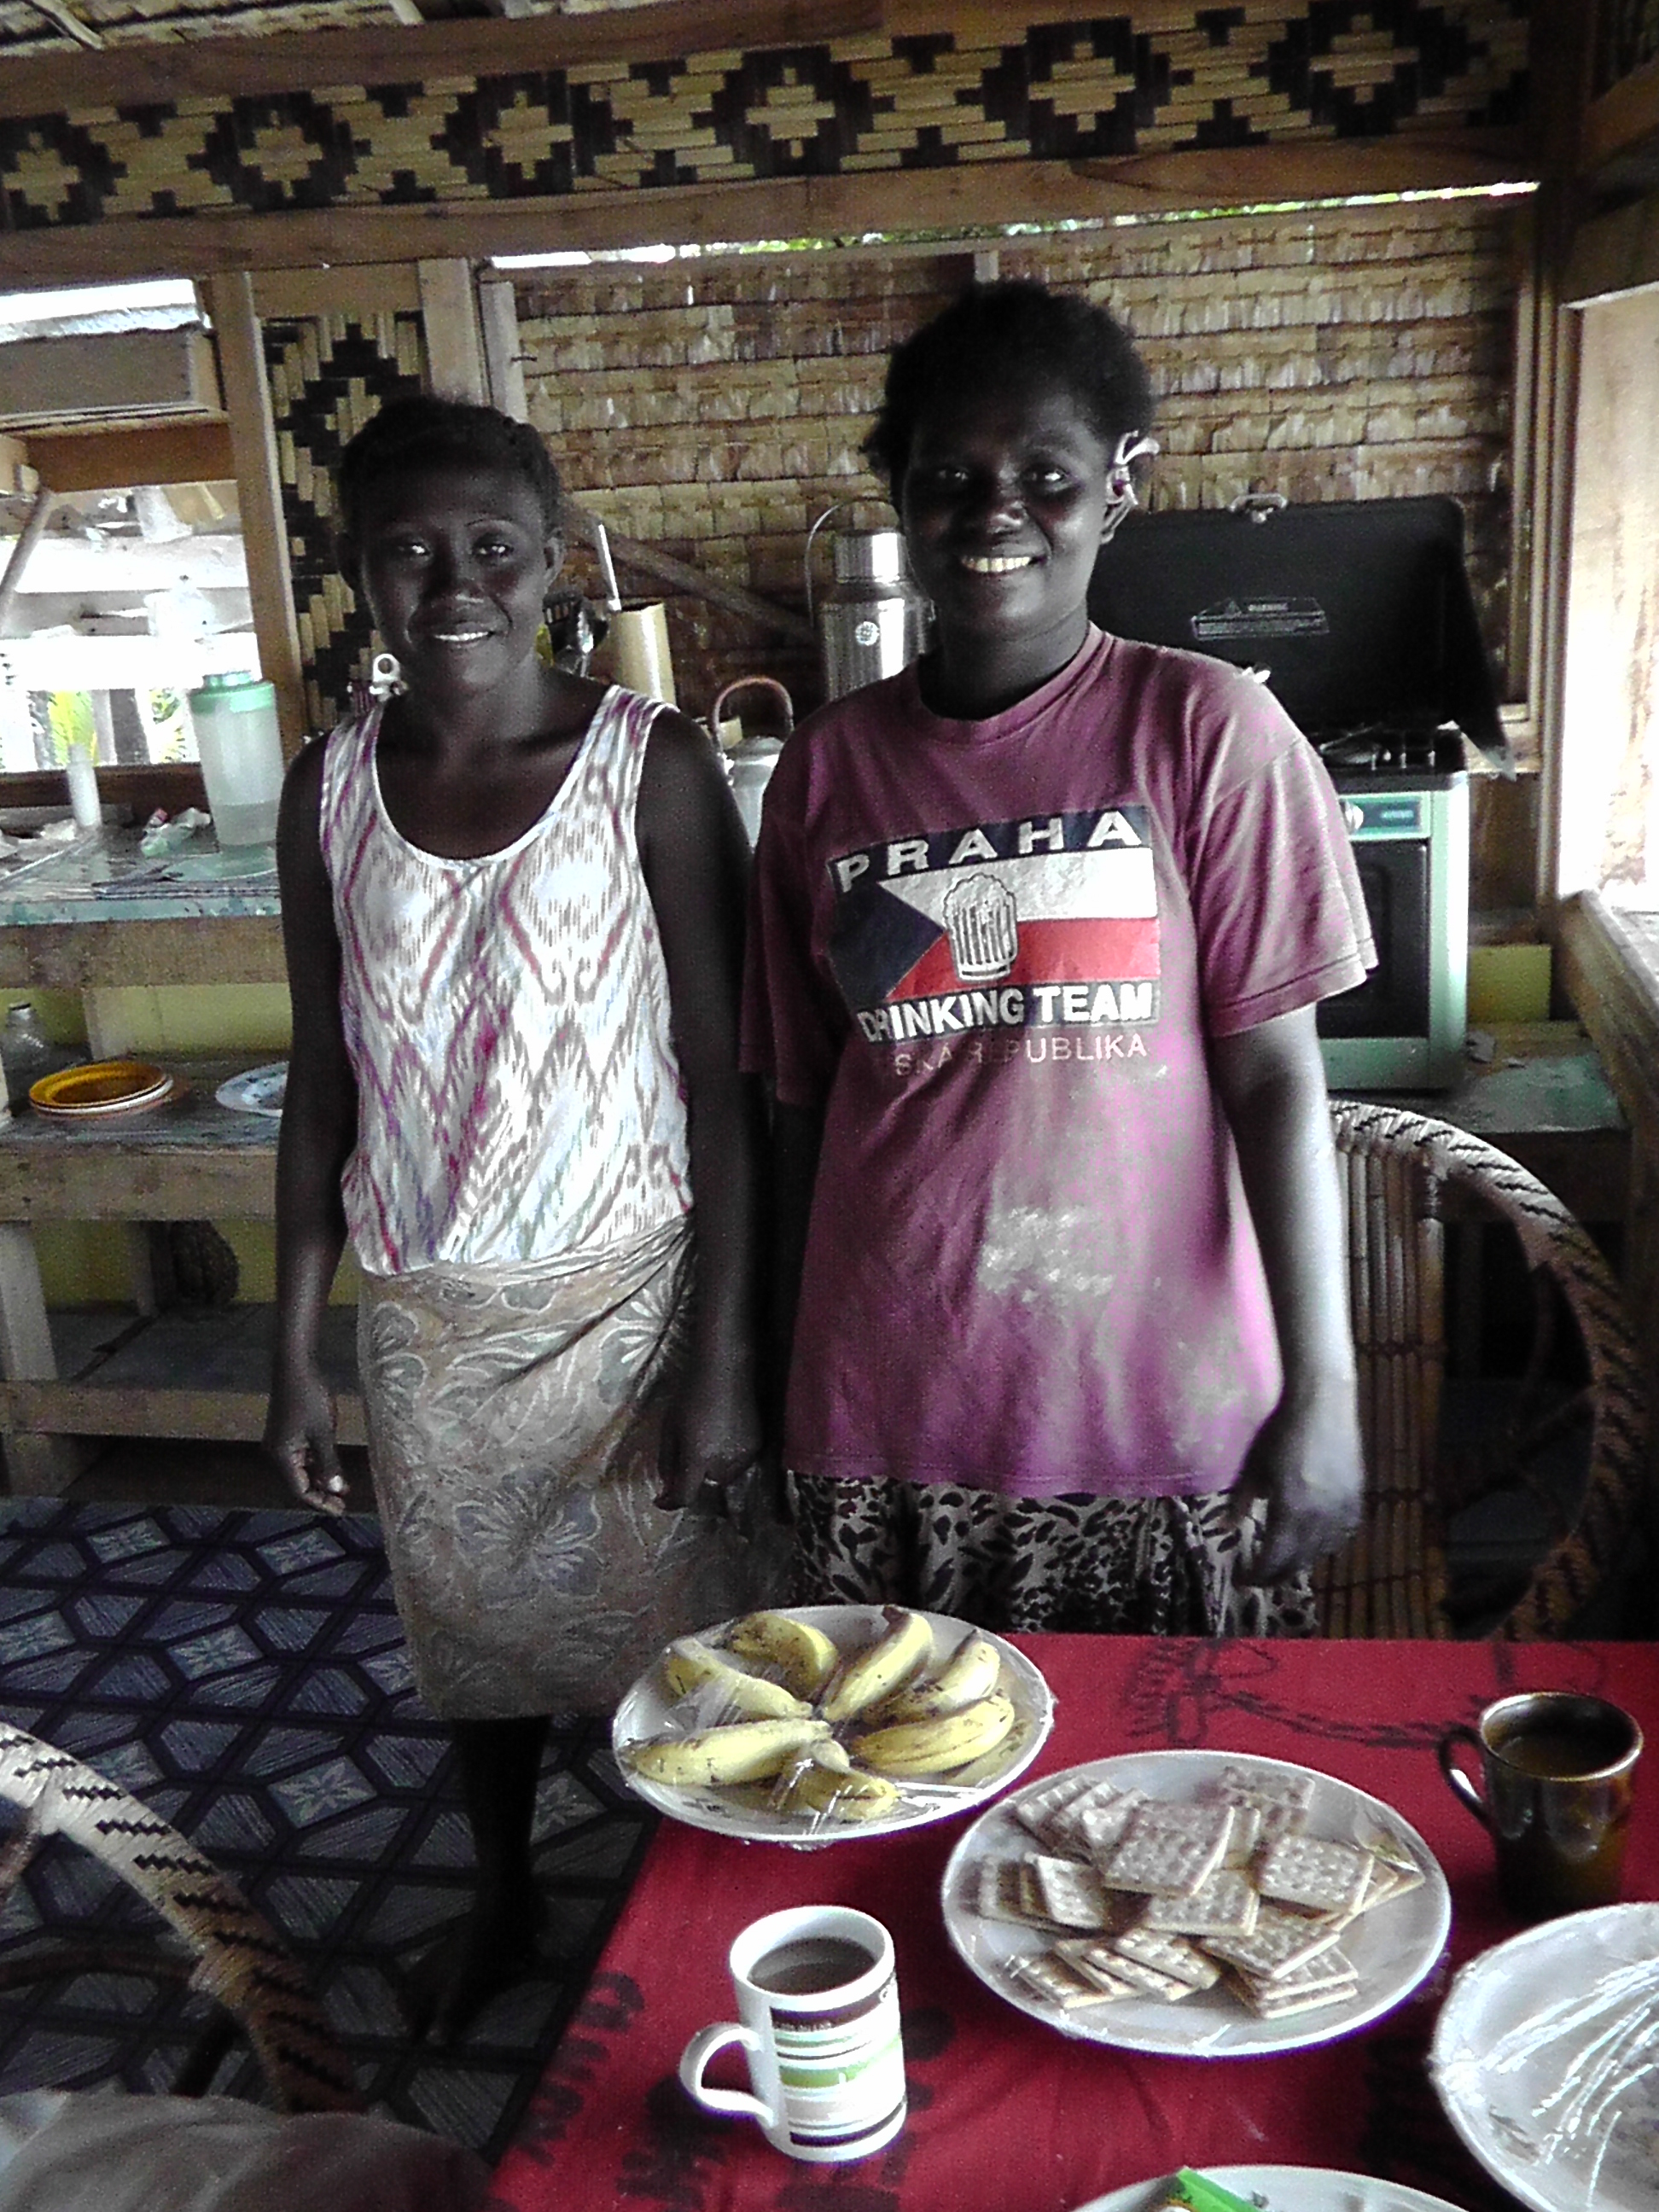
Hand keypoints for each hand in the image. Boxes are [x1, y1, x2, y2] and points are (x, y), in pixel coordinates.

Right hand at [264, 1360, 348, 1515]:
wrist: (295, 1365)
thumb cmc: (310, 1397)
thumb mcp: (324, 1433)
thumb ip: (329, 1463)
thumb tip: (335, 1490)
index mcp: (280, 1456)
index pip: (300, 1490)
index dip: (321, 1502)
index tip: (341, 1510)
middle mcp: (275, 1453)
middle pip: (299, 1481)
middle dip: (322, 1492)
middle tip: (344, 1503)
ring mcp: (280, 1443)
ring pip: (302, 1469)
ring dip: (321, 1478)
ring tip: (343, 1488)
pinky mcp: (287, 1433)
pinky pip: (302, 1455)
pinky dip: (318, 1463)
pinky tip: (333, 1467)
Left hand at [655, 1360, 761, 1524]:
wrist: (727, 1368)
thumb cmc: (690, 1393)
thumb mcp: (670, 1427)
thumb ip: (667, 1460)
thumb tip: (667, 1486)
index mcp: (698, 1458)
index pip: (685, 1496)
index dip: (670, 1502)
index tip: (661, 1500)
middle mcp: (723, 1463)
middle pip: (707, 1487)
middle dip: (695, 1480)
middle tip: (687, 1461)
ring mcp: (744, 1455)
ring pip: (725, 1477)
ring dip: (713, 1471)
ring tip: (707, 1445)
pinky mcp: (758, 1445)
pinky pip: (740, 1463)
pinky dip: (729, 1459)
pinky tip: (723, 1436)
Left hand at [1228, 1377, 1362, 1584]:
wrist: (1323, 1405)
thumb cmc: (1281, 1432)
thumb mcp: (1253, 1467)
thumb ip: (1240, 1500)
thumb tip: (1225, 1528)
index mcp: (1290, 1510)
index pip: (1273, 1560)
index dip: (1256, 1575)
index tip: (1241, 1580)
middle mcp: (1319, 1518)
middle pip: (1297, 1563)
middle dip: (1275, 1574)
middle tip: (1258, 1577)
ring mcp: (1342, 1510)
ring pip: (1321, 1552)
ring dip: (1300, 1561)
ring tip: (1283, 1560)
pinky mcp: (1357, 1500)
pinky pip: (1342, 1535)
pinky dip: (1326, 1544)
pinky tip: (1314, 1540)